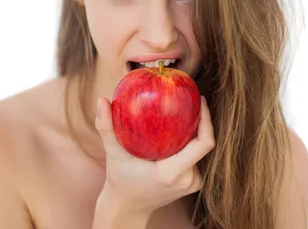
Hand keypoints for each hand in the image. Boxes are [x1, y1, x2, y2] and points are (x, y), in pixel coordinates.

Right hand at [94, 94, 215, 215]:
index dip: (207, 121)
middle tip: (193, 100)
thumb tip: (101, 100)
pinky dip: (191, 145)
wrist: (128, 207)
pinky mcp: (193, 184)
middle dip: (202, 121)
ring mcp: (192, 184)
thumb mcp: (113, 153)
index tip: (201, 101)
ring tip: (188, 112)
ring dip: (195, 133)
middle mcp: (186, 180)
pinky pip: (197, 158)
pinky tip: (183, 131)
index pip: (203, 144)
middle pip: (204, 144)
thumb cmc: (120, 180)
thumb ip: (106, 128)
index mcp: (172, 173)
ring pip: (201, 151)